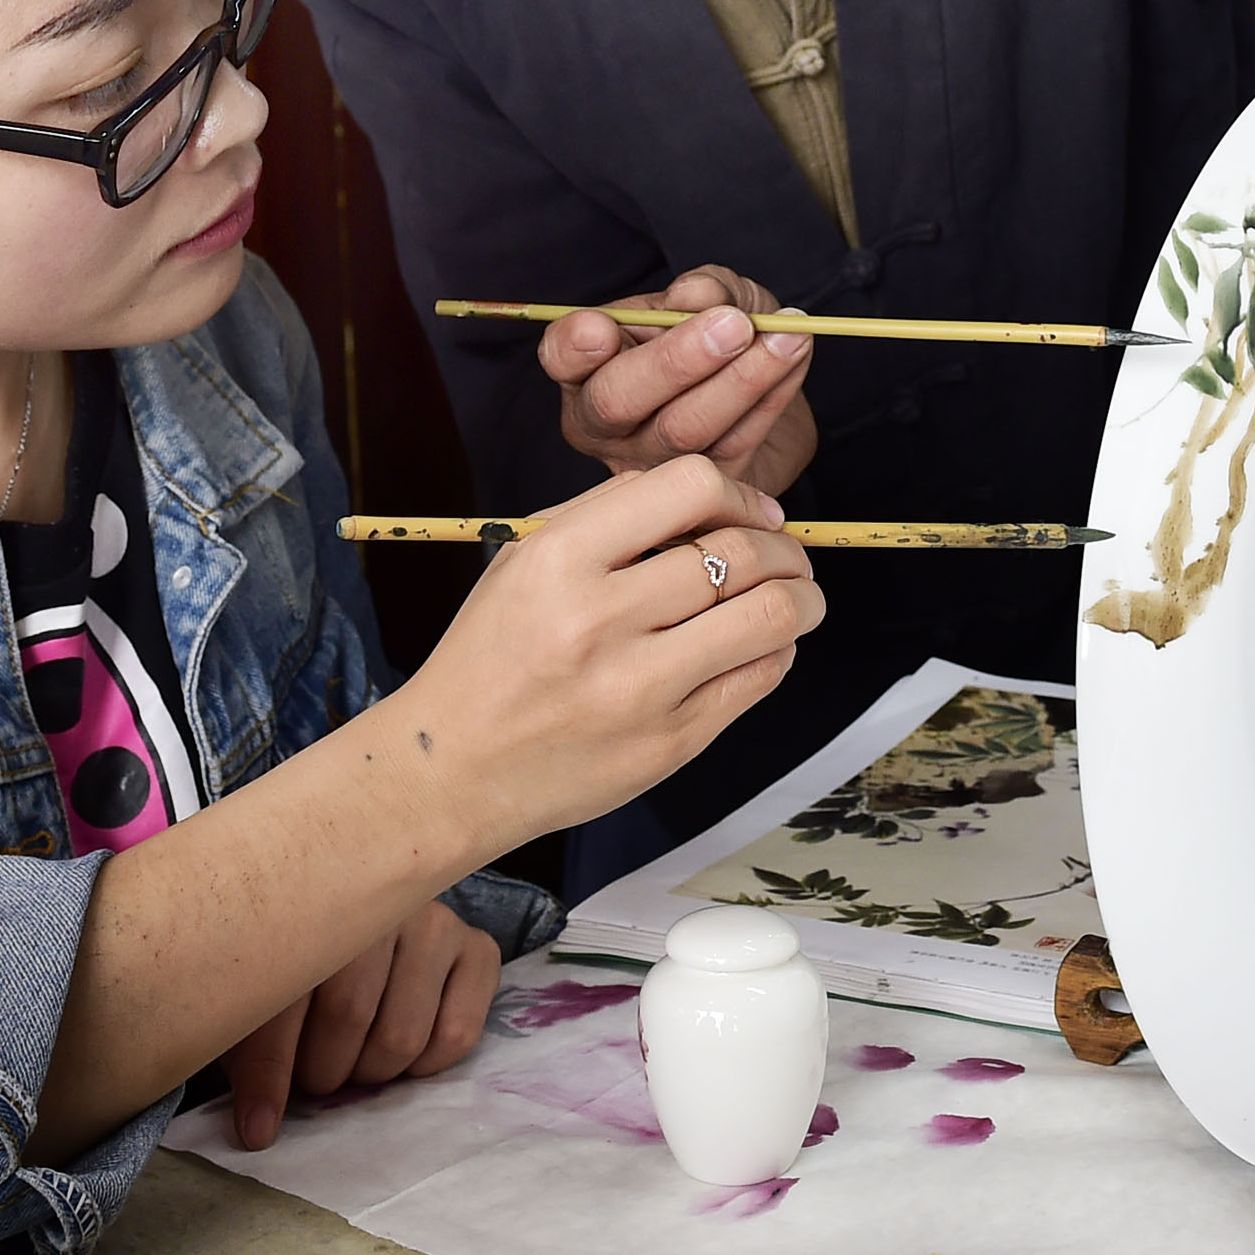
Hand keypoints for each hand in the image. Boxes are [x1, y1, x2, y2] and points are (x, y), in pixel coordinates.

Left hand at [215, 900, 505, 1145]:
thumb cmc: (312, 964)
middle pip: (349, 1016)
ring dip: (374, 1073)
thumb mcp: (270, 998)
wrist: (377, 913)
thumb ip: (257, 1052)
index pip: (287, 1000)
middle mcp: (381, 905)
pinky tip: (408, 1054)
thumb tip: (258, 1131)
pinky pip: (456, 1035)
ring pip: (403, 1035)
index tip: (258, 1129)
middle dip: (325, 1071)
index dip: (270, 1072)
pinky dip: (427, 1066)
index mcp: (312, 907)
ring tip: (357, 1063)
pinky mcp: (478, 947)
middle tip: (317, 1076)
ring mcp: (435, 924)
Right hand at [397, 455, 825, 850]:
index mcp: (560, 559)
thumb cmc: (491, 658)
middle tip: (785, 555)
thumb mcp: (523, 562)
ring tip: (797, 595)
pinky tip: (763, 645)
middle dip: (783, 548)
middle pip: (741, 553)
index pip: (690, 487)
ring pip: (770, 615)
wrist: (453, 767)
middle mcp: (600, 618)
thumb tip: (713, 498)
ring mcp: (639, 686)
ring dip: (802, 597)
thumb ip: (607, 516)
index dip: (740, 494)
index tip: (753, 511)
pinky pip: (759, 678)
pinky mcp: (670, 742)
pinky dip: (778, 650)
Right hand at [543, 266, 819, 488]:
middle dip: (677, 360)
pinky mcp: (700, 495)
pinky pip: (735, 444)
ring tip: (785, 337)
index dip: (574, 346)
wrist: (761, 392)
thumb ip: (705, 290)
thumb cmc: (718, 336)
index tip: (600, 327)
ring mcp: (648, 465)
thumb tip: (697, 297)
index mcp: (586, 367)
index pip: (561, 357)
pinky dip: (771, 396)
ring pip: (684, 429)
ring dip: (742, 380)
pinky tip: (794, 358)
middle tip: (733, 325)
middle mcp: (603, 423)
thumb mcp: (714, 297)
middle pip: (618, 400)